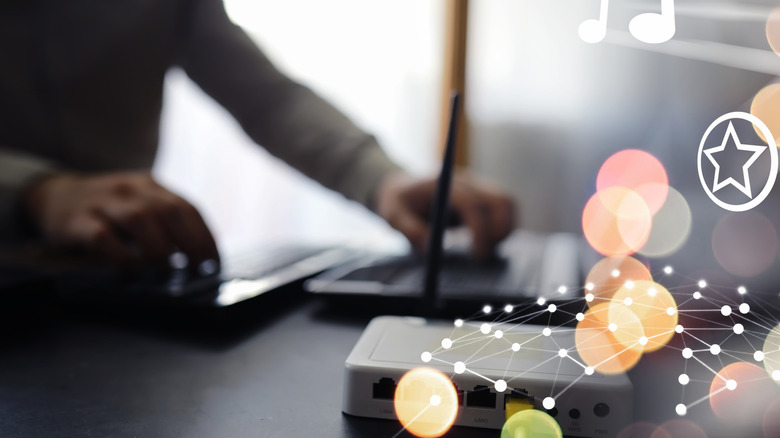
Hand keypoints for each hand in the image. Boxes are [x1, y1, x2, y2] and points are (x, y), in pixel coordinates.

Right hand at [23, 171, 218, 266]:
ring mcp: (103, 202)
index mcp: (151, 185)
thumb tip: (199, 258)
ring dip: (159, 250)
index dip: (204, 237)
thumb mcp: (139, 204)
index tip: (214, 262)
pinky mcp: (77, 220)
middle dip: (189, 244)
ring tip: (169, 274)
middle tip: (197, 272)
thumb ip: (165, 222)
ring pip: (139, 220)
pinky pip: (103, 237)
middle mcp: (130, 188)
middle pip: (168, 212)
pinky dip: (122, 256)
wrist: (52, 195)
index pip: (187, 208)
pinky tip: (132, 272)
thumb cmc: (107, 209)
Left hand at [375, 171, 514, 258]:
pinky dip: (502, 227)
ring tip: (484, 250)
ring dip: (504, 229)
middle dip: (500, 231)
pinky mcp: (482, 196)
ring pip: (507, 204)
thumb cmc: (397, 200)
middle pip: (501, 200)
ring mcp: (478, 187)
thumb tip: (430, 249)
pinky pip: (503, 209)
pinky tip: (485, 243)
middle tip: (483, 257)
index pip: (473, 204)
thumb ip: (410, 231)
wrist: (400, 186)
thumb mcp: (393, 215)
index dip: (480, 231)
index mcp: (446, 184)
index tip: (478, 255)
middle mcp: (467, 182)